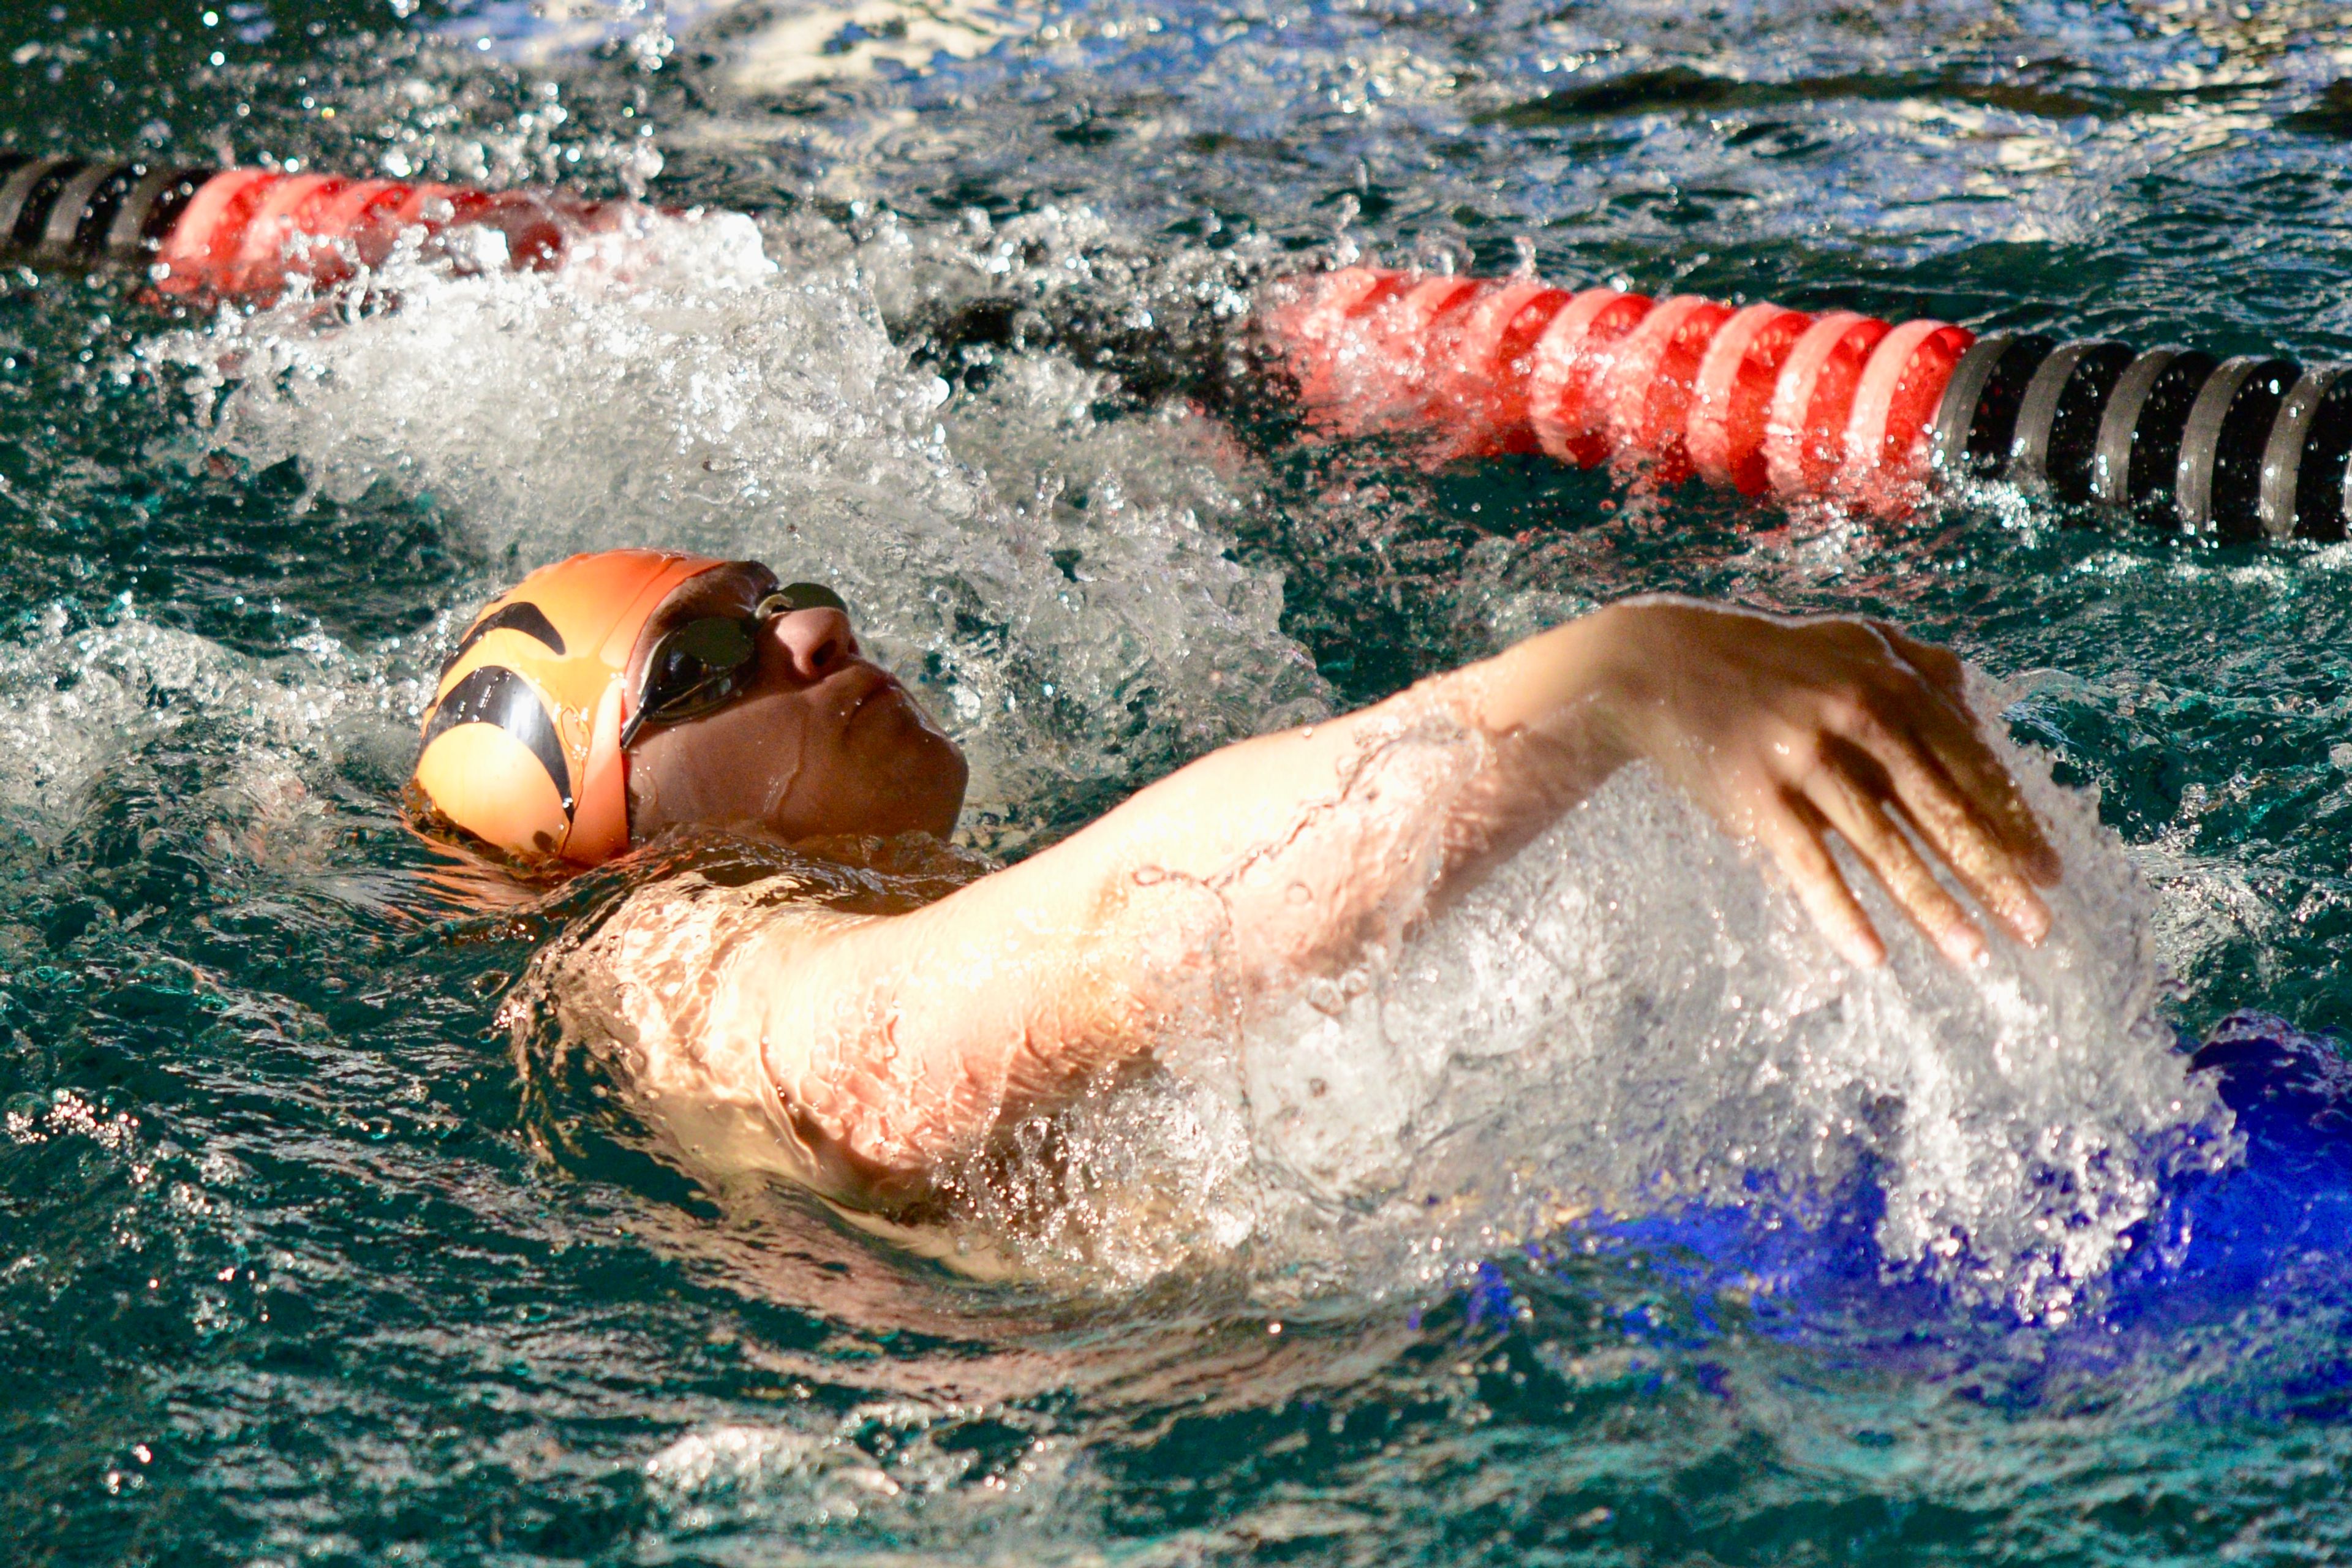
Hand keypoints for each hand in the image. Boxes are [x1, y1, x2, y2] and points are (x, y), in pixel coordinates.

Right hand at [1583, 599, 2059, 968]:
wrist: (1660, 664)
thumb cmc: (1763, 661)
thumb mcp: (1848, 643)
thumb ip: (1915, 666)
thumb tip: (1972, 704)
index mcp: (1887, 687)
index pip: (1968, 767)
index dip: (2014, 823)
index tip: (2049, 873)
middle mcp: (1855, 721)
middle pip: (1941, 813)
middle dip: (1995, 875)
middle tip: (2036, 928)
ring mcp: (1805, 762)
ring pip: (1883, 848)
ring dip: (1933, 907)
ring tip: (1973, 955)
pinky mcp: (1756, 800)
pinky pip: (1809, 868)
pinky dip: (1841, 914)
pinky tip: (1871, 957)